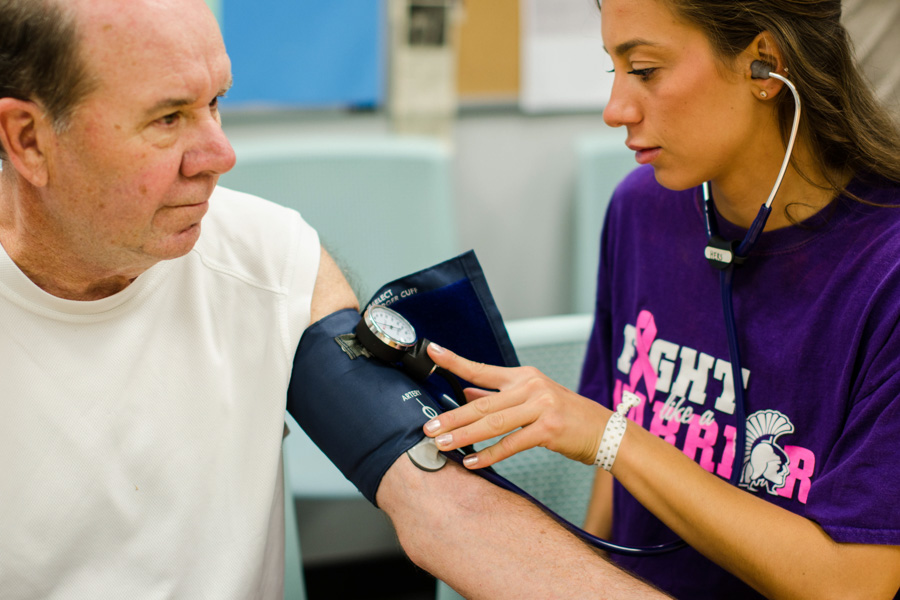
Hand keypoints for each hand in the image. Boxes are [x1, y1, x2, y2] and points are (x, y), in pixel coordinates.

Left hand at [422, 343, 611, 468]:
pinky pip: (511, 444)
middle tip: (429, 427)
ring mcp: (541, 406)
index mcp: (524, 376)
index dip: (454, 361)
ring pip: (493, 423)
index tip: (432, 351)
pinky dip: (489, 455)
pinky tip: (473, 462)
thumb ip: (500, 395)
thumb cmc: (567, 416)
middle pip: (482, 403)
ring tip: (442, 444)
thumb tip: (466, 392)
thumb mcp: (533, 397)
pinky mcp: (549, 429)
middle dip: (452, 416)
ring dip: (464, 435)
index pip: (481, 369)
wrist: (605, 431)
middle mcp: (531, 387)